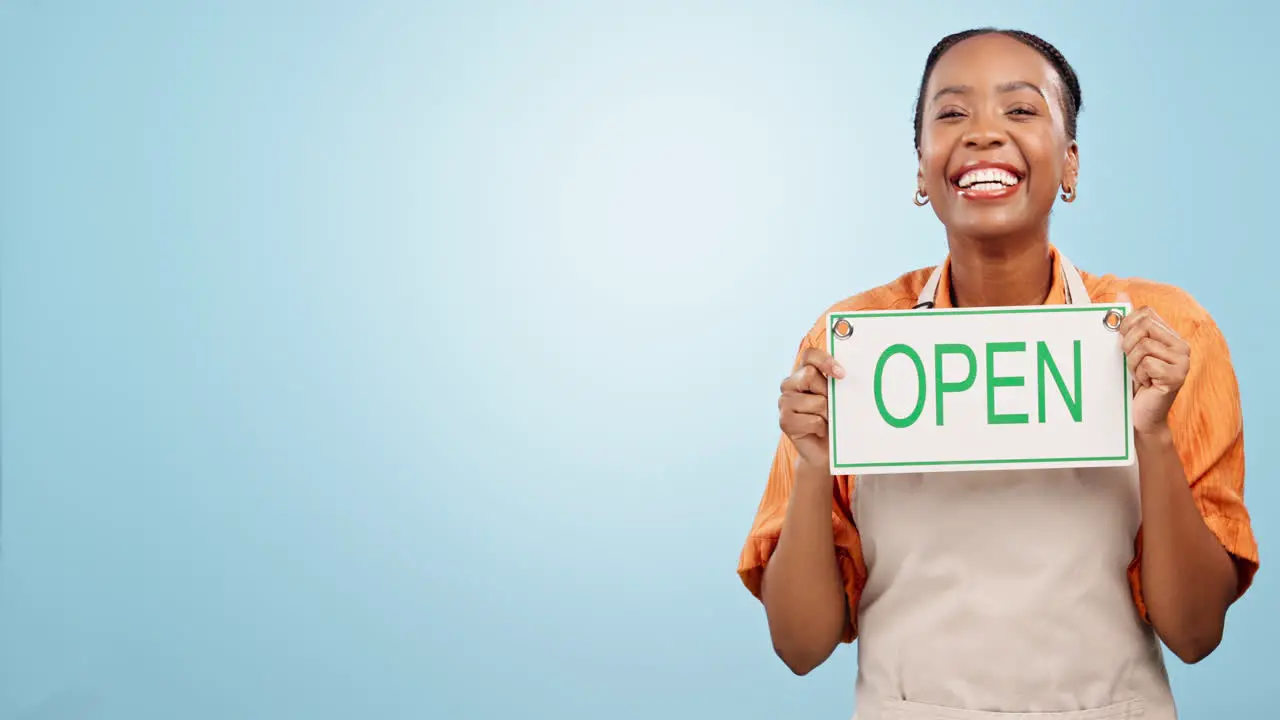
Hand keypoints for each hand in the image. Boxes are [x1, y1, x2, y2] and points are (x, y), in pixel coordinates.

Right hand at [778, 347, 844, 468]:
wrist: (826, 450)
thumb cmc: (835, 420)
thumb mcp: (839, 397)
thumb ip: (837, 384)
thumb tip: (846, 375)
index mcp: (803, 372)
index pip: (809, 355)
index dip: (825, 360)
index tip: (842, 374)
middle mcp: (790, 384)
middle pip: (810, 375)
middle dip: (828, 392)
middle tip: (834, 405)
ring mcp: (784, 402)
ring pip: (816, 400)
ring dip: (828, 414)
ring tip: (827, 421)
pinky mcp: (784, 420)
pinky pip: (812, 420)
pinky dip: (821, 427)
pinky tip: (819, 431)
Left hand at [1117, 292, 1189, 434]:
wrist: (1140, 415)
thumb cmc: (1133, 381)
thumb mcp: (1129, 348)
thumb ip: (1128, 322)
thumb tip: (1121, 293)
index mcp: (1171, 336)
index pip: (1145, 312)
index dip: (1126, 326)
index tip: (1124, 344)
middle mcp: (1182, 346)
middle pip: (1143, 326)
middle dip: (1127, 345)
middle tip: (1132, 363)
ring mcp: (1183, 362)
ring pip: (1142, 346)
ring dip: (1132, 364)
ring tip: (1140, 375)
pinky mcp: (1177, 377)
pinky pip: (1146, 364)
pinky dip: (1139, 375)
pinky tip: (1147, 384)